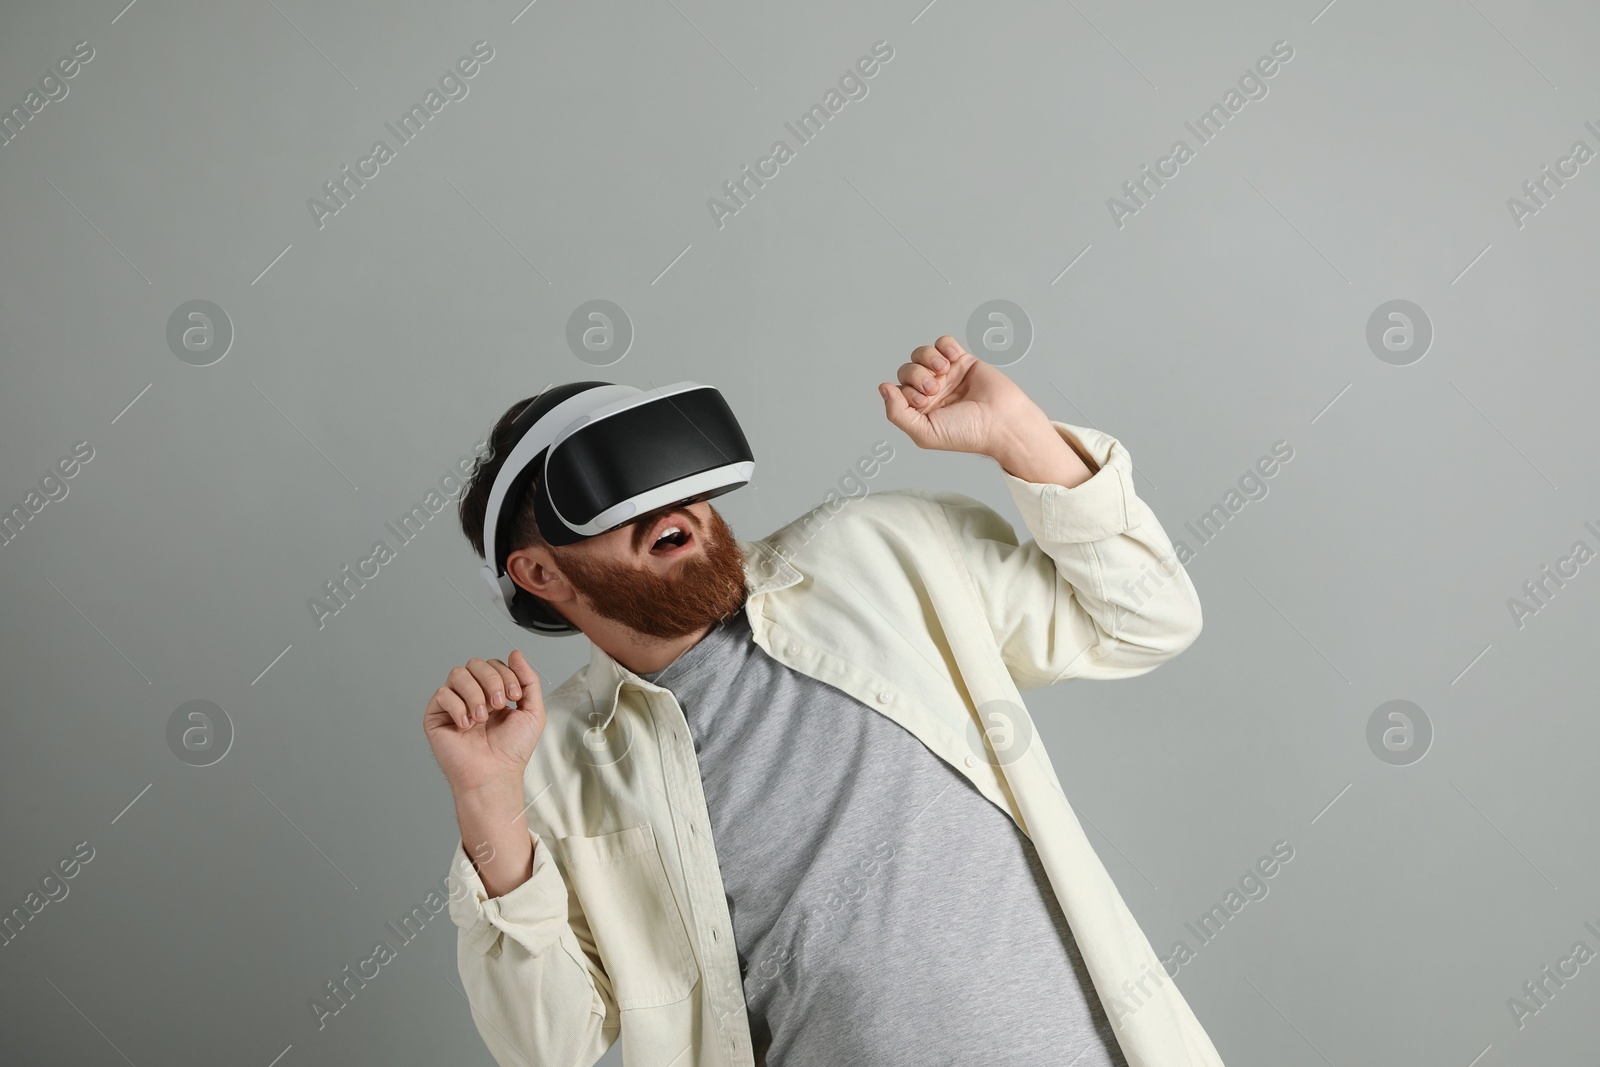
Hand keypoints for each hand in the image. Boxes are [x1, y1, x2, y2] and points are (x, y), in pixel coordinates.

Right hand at [424, 651, 544, 799]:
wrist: (495, 774)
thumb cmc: (512, 751)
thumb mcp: (532, 711)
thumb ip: (528, 680)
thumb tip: (516, 654)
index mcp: (493, 692)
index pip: (494, 664)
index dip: (506, 674)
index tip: (514, 697)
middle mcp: (472, 695)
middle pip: (475, 663)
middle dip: (492, 681)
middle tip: (499, 705)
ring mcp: (454, 704)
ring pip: (458, 674)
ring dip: (475, 694)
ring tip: (482, 718)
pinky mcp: (436, 716)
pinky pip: (442, 693)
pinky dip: (457, 707)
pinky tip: (466, 725)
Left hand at [877, 336, 1052, 458]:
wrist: (1002, 421)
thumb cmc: (967, 433)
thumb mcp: (924, 432)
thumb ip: (897, 413)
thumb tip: (882, 388)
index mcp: (920, 410)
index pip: (897, 389)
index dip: (905, 390)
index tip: (924, 401)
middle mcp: (931, 391)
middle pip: (907, 369)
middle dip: (917, 375)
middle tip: (934, 388)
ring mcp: (947, 375)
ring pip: (922, 353)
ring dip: (928, 358)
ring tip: (944, 371)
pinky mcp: (963, 361)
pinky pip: (944, 343)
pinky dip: (945, 346)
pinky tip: (953, 359)